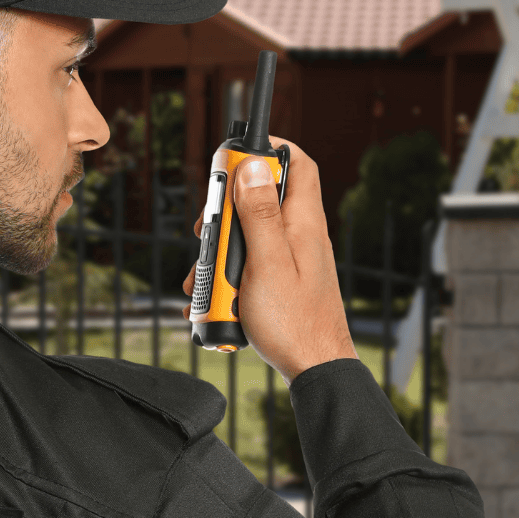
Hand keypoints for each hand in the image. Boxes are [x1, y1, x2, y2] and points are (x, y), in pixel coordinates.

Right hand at [180, 137, 356, 382]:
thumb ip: (259, 214)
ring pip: (248, 236)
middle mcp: (300, 235)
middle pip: (260, 200)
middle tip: (206, 230)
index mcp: (303, 222)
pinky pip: (249, 265)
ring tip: (205, 278)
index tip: (237, 154)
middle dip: (226, 212)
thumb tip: (254, 166)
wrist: (314, 368)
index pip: (297, 164)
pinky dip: (228, 276)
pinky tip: (214, 299)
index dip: (270, 149)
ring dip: (219, 252)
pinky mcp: (280, 280)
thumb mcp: (267, 263)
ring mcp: (290, 259)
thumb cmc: (294, 322)